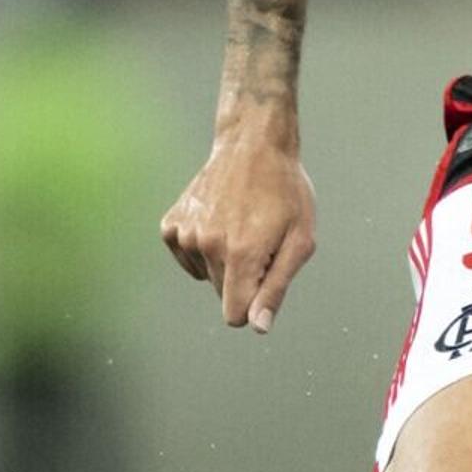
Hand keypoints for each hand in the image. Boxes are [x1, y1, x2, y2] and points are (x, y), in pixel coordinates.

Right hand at [161, 117, 319, 332]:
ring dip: (222, 259)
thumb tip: (257, 327)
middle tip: (258, 238)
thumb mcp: (300, 241)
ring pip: (204, 274)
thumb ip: (276, 288)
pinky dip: (202, 247)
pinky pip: (187, 257)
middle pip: (221, 293)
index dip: (254, 303)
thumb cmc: (285, 192)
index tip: (266, 274)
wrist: (253, 144)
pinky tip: (218, 219)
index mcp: (241, 254)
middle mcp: (206, 245)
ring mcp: (185, 233)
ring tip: (240, 223)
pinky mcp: (171, 224)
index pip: (235, 315)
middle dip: (241, 277)